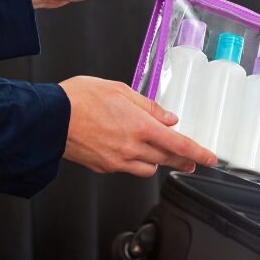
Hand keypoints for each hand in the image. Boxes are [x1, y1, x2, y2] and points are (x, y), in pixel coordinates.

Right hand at [59, 76, 215, 176]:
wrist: (47, 119)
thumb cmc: (79, 98)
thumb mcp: (119, 90)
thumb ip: (148, 106)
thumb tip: (169, 118)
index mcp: (140, 126)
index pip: (179, 144)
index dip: (199, 153)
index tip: (212, 159)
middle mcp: (132, 147)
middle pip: (167, 159)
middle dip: (183, 160)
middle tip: (193, 161)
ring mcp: (118, 160)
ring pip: (149, 167)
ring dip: (159, 162)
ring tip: (162, 154)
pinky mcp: (104, 167)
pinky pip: (129, 169)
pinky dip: (136, 162)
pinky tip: (133, 153)